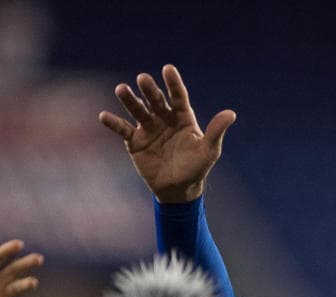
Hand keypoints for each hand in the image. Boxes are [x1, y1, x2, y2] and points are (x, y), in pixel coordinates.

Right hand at [98, 65, 236, 203]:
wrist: (179, 188)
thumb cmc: (197, 167)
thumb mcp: (209, 150)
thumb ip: (216, 131)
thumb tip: (231, 114)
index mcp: (183, 117)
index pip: (178, 96)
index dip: (173, 83)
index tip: (168, 69)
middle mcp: (164, 118)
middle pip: (156, 100)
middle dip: (149, 89)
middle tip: (143, 78)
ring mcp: (148, 128)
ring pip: (138, 110)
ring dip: (129, 100)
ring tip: (121, 89)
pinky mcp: (135, 141)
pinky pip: (123, 129)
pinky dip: (113, 123)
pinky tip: (104, 116)